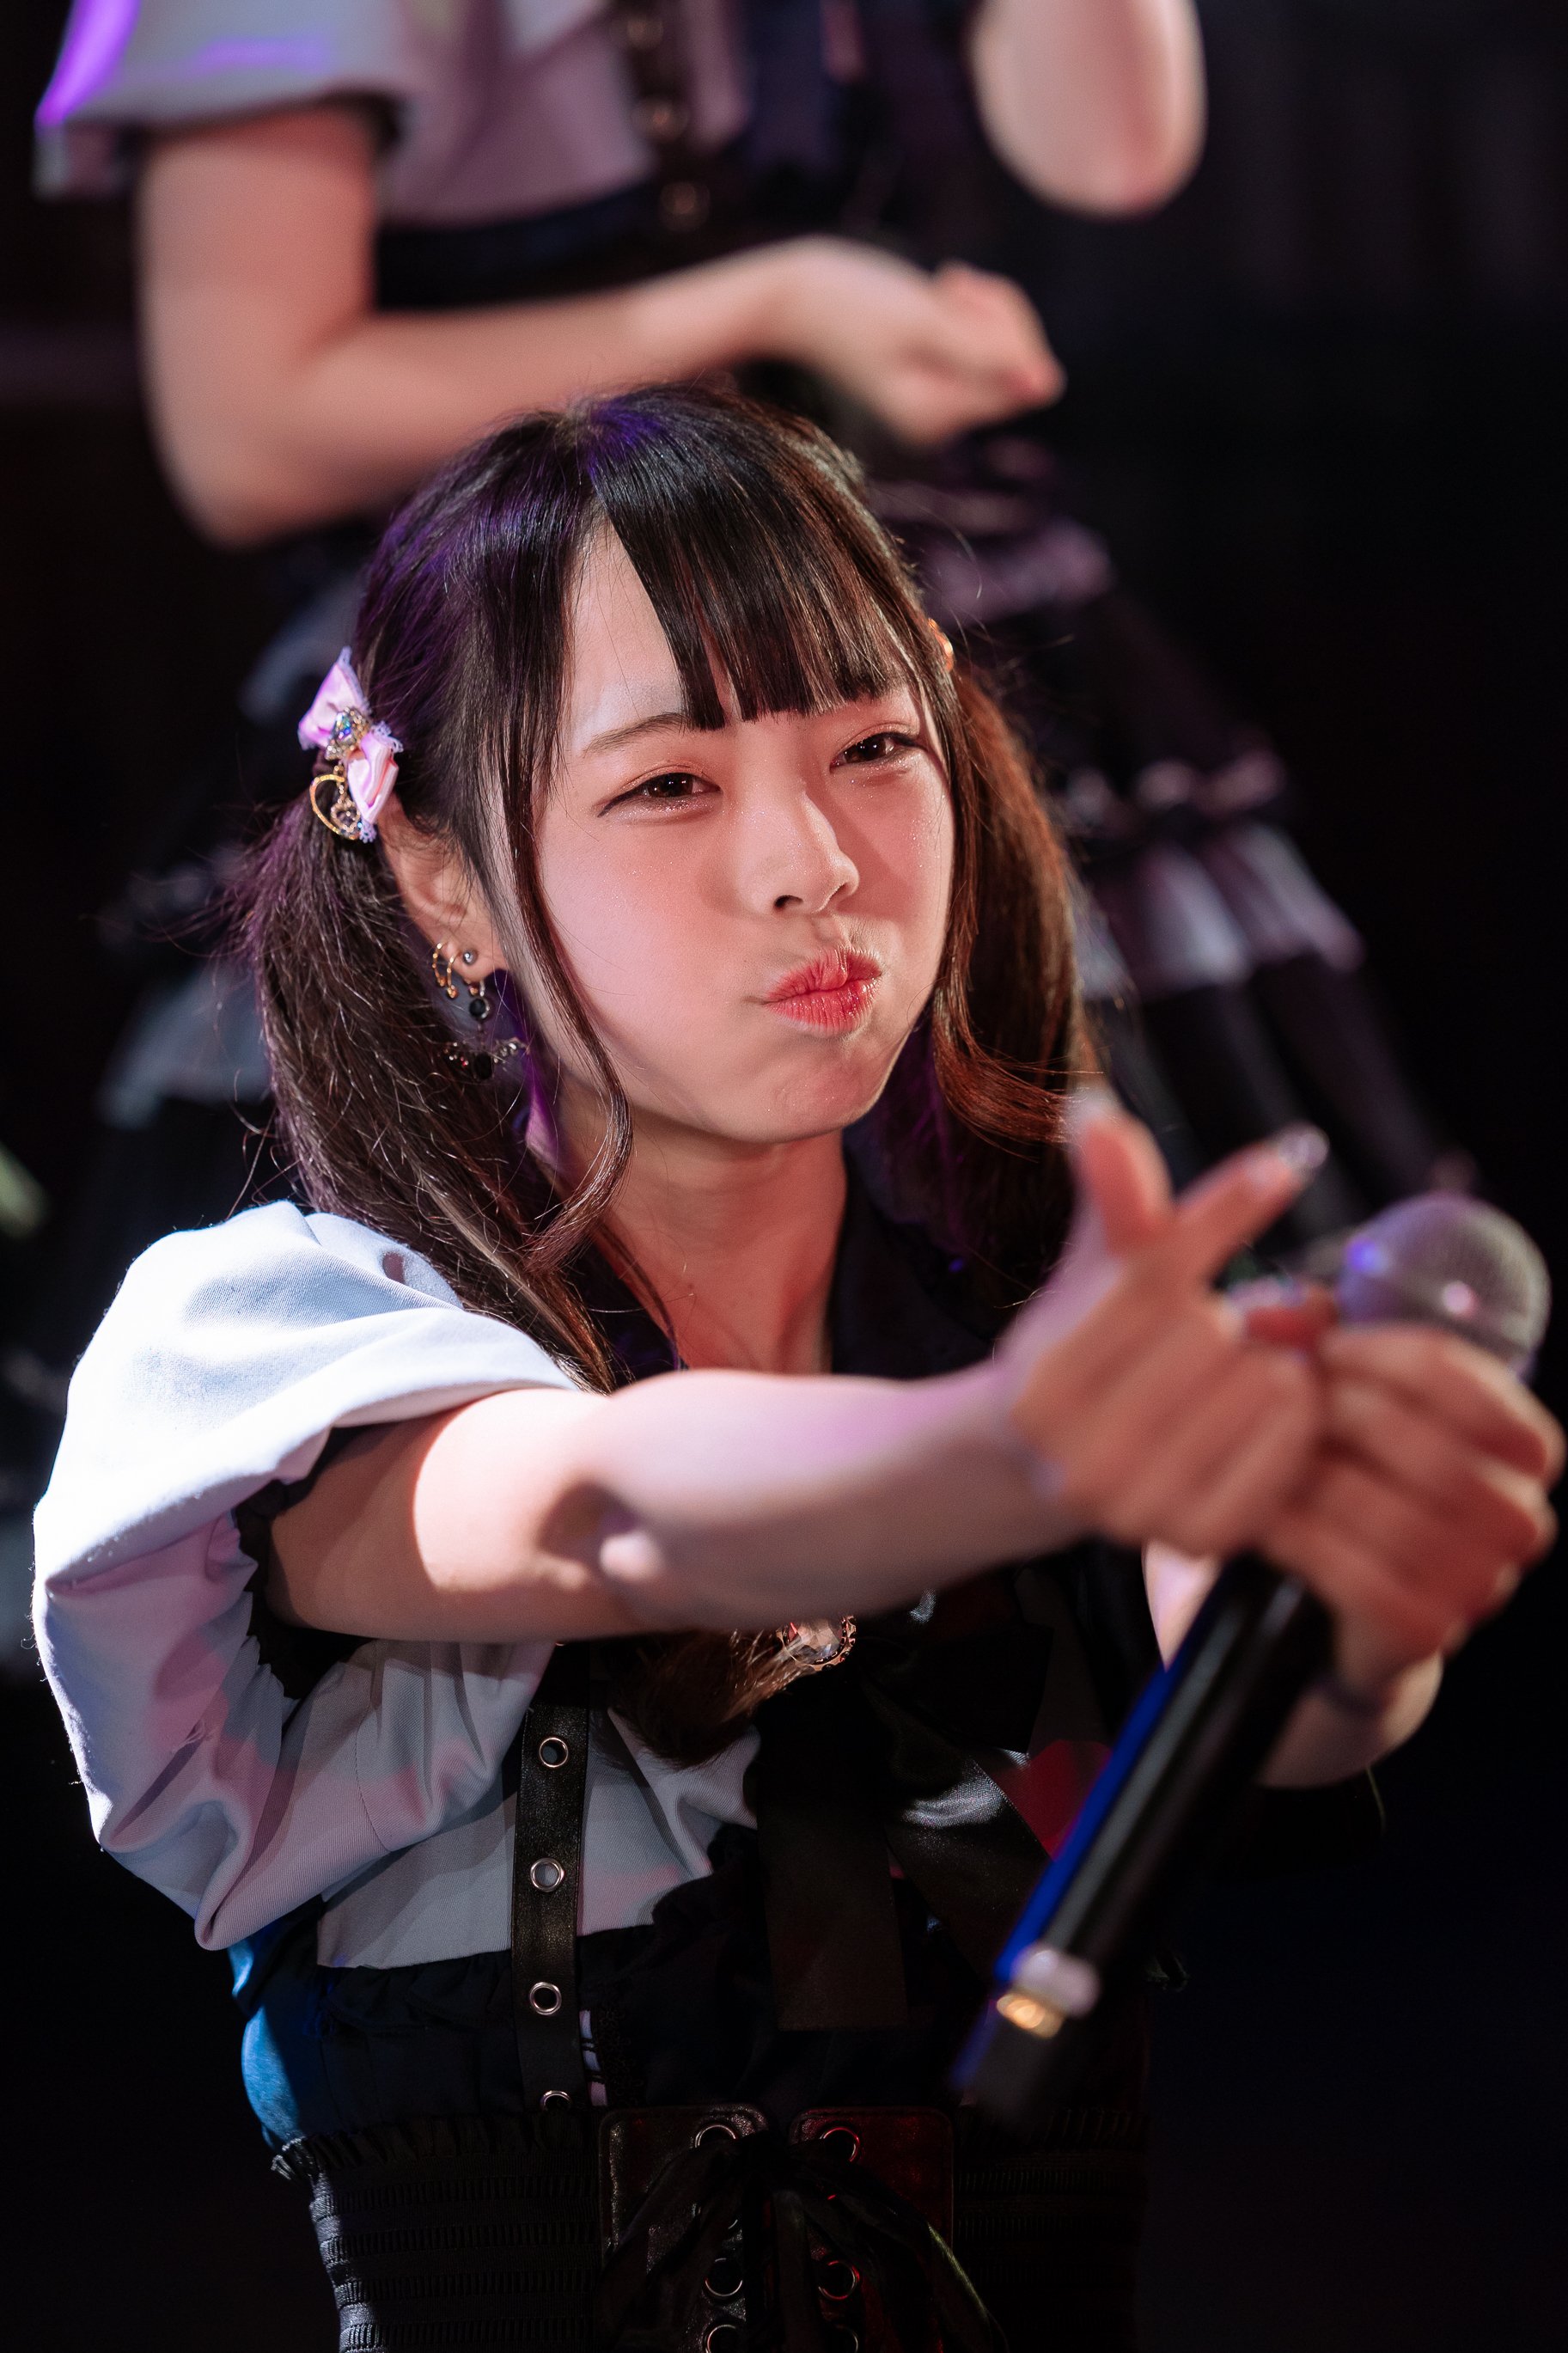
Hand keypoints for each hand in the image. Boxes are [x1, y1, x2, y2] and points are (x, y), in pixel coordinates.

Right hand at [759, 239, 1062, 443]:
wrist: (794, 295)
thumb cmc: (845, 303)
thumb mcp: (921, 320)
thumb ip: (985, 353)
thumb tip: (1049, 385)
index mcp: (935, 417)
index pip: (1025, 378)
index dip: (1011, 328)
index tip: (962, 291)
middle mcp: (942, 420)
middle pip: (1023, 367)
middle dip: (1001, 315)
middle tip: (953, 281)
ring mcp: (942, 399)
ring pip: (1011, 349)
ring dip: (987, 306)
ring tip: (943, 284)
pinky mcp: (940, 374)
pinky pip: (990, 341)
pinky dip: (975, 307)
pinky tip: (940, 290)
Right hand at [1001, 1103, 1327, 1555]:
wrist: (1046, 1474)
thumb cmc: (1084, 1350)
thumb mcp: (1090, 1270)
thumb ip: (1108, 1198)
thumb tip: (1093, 1108)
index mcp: (1039, 1382)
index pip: (1154, 1274)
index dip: (1225, 1211)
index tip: (1286, 1161)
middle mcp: (1076, 1456)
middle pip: (1212, 1329)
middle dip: (1228, 1311)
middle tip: (1223, 1322)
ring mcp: (1135, 1508)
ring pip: (1260, 1383)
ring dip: (1270, 1360)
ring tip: (1236, 1367)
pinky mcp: (1195, 1539)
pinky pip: (1290, 1445)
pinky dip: (1296, 1413)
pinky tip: (1266, 1404)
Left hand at [1262, 1324, 1562, 1697]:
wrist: (1346, 1593)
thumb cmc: (1352, 1467)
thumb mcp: (1346, 1391)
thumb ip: (1323, 1336)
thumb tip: (1292, 1309)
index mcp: (1525, 1447)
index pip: (1468, 1384)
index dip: (1386, 1356)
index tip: (1324, 1348)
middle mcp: (1522, 1518)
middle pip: (1434, 1452)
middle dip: (1346, 1418)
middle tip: (1283, 1404)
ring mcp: (1482, 1582)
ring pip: (1395, 1519)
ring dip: (1317, 1481)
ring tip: (1266, 1459)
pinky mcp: (1428, 1630)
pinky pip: (1361, 1581)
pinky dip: (1304, 1542)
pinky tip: (1267, 1518)